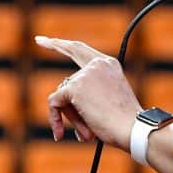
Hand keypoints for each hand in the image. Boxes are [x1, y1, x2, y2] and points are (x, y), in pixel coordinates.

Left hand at [34, 36, 141, 150]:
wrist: (132, 128)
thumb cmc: (123, 122)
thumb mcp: (108, 101)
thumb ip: (89, 93)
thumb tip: (61, 100)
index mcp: (109, 65)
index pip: (81, 49)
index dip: (64, 44)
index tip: (48, 39)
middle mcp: (97, 64)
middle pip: (69, 66)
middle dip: (53, 44)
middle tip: (39, 39)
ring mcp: (85, 74)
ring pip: (63, 93)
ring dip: (69, 115)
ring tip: (87, 132)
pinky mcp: (75, 87)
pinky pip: (55, 102)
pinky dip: (55, 119)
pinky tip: (62, 132)